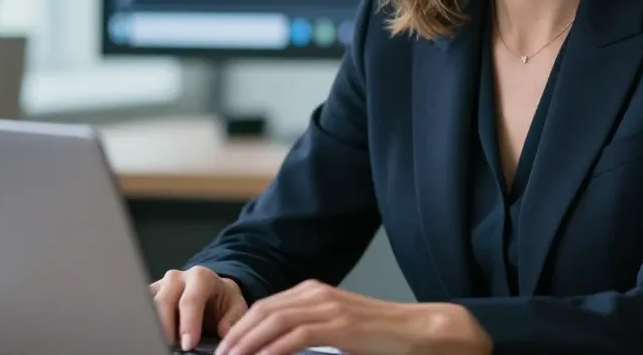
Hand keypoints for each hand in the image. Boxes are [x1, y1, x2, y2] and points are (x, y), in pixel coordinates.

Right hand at [150, 266, 248, 350]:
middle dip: (164, 328)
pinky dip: (142, 323)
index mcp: (201, 277)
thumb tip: (225, 332)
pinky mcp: (148, 295)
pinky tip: (148, 336)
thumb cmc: (222, 302)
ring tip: (157, 342)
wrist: (213, 292)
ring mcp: (160, 285)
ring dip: (150, 325)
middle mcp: (177, 278)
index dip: (188, 324)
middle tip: (167, 348)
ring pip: (147, 304)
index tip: (187, 344)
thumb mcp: (235, 307)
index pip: (190, 300)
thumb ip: (232, 318)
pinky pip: (139, 307)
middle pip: (163, 302)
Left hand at [213, 279, 490, 354]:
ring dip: (247, 343)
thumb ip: (307, 334)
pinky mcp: (340, 325)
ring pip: (274, 320)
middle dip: (237, 336)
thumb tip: (275, 351)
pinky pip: (296, 336)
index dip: (241, 327)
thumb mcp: (337, 333)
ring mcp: (329, 306)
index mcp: (315, 293)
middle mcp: (318, 293)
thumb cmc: (379, 337)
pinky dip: (273, 349)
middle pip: (263, 311)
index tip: (224, 349)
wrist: (418, 332)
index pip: (266, 307)